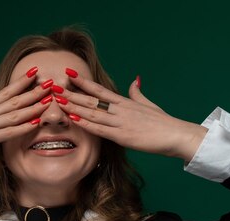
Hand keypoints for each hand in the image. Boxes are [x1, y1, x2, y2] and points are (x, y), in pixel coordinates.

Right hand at [0, 68, 51, 163]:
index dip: (21, 82)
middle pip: (14, 99)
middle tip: (50, 82)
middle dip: (34, 90)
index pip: (6, 92)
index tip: (34, 72)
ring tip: (48, 99)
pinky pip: (9, 132)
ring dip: (33, 106)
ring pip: (15, 113)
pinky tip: (35, 122)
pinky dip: (23, 126)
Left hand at [60, 73, 207, 161]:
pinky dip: (85, 123)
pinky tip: (73, 118)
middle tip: (54, 87)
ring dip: (73, 106)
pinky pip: (99, 129)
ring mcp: (120, 122)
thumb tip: (135, 80)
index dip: (83, 82)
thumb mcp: (149, 104)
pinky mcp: (122, 136)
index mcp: (124, 102)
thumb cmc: (163, 122)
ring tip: (57, 100)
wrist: (175, 135)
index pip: (99, 90)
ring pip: (92, 112)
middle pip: (91, 99)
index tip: (69, 75)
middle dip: (71, 93)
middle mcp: (120, 110)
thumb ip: (137, 93)